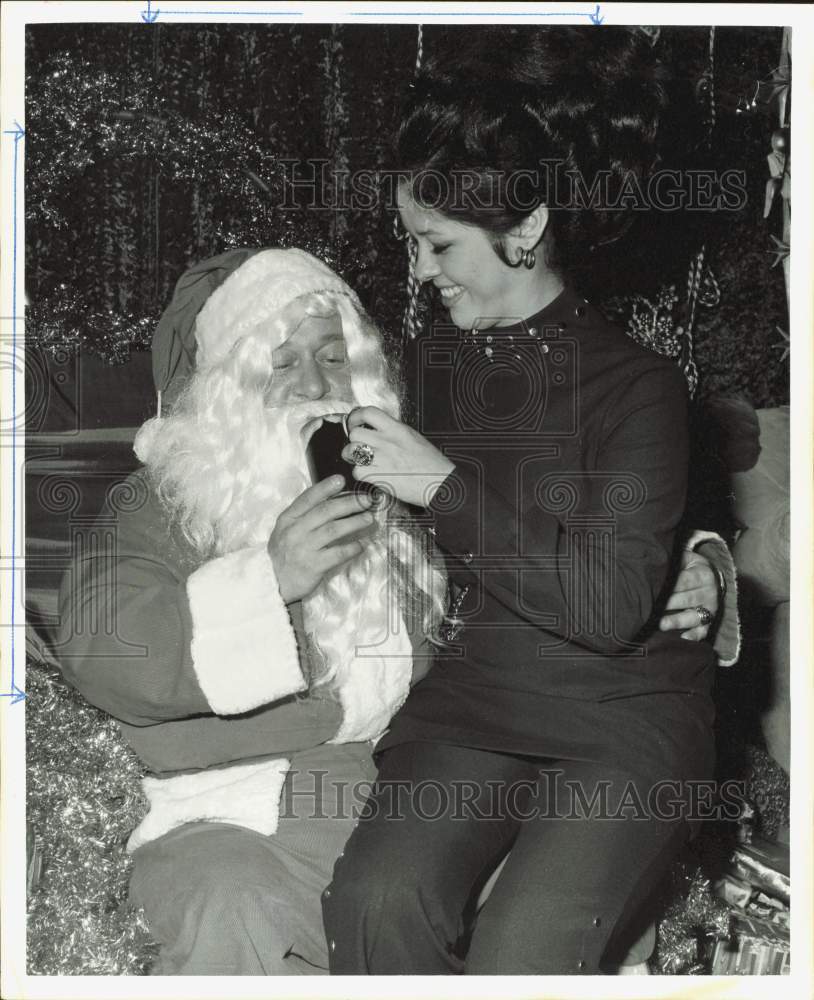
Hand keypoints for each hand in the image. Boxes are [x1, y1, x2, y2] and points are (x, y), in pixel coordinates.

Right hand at [267, 475, 374, 603]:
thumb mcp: (286, 530)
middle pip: (325, 511)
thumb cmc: (284, 553)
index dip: (325, 488)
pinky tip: (362, 544)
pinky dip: (352, 547)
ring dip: (354, 522)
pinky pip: (338, 553)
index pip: (307, 498)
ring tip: (369, 519)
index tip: (341, 480)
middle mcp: (295, 531)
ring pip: (333, 530)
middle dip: (349, 503)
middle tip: (365, 500)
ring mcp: (304, 548)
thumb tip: (334, 500)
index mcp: (288, 519)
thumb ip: (305, 516)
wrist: (273, 582)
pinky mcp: (313, 566)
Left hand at [341, 406, 454, 507]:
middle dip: (353, 441)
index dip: (355, 417)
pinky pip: (357, 471)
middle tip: (358, 447)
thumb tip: (377, 430)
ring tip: (362, 462)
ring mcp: (383, 458)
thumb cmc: (432, 465)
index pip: (368, 412)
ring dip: (353, 458)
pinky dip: (360, 474)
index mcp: (397, 429)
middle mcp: (388, 441)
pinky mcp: (380, 476)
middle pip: (355, 433)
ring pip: (351, 451)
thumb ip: (394, 432)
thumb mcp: (414, 438)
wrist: (441, 483)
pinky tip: (370, 475)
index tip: (354, 424)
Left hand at [659, 548, 719, 640]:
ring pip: (694, 616)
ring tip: (661, 625)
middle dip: (669, 603)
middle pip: (688, 599)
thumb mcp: (686, 559)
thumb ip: (673, 560)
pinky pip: (704, 631)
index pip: (684, 580)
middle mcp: (710, 591)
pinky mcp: (710, 622)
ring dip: (678, 621)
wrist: (711, 577)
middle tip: (651, 608)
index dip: (668, 585)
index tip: (652, 589)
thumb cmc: (690, 568)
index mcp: (703, 573)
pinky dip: (694, 636)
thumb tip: (655, 559)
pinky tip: (682, 639)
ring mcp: (711, 608)